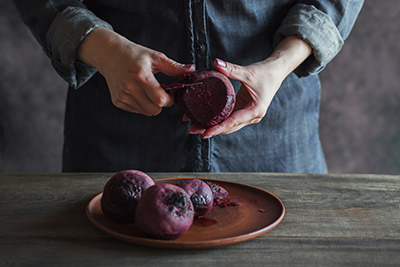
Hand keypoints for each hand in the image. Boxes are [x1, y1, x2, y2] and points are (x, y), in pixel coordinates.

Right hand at [77, 27, 194, 115]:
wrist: (109, 54)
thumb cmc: (133, 54)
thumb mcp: (155, 57)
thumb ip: (174, 67)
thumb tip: (191, 70)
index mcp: (141, 76)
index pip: (160, 100)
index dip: (170, 99)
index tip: (171, 92)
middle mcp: (130, 88)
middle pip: (154, 110)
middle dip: (161, 103)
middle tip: (160, 91)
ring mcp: (122, 96)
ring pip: (146, 112)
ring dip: (152, 105)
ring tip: (148, 90)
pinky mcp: (118, 101)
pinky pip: (137, 110)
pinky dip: (141, 105)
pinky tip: (139, 92)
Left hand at [187, 36, 311, 137]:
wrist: (276, 71)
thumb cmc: (266, 73)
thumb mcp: (248, 72)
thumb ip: (231, 69)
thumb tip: (216, 63)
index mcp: (255, 110)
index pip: (232, 122)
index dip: (217, 128)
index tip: (204, 133)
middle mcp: (252, 116)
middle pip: (228, 127)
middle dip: (210, 129)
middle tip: (192, 129)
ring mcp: (248, 115)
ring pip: (228, 125)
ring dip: (212, 126)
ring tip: (194, 126)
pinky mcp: (244, 110)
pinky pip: (229, 118)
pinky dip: (217, 119)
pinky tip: (204, 118)